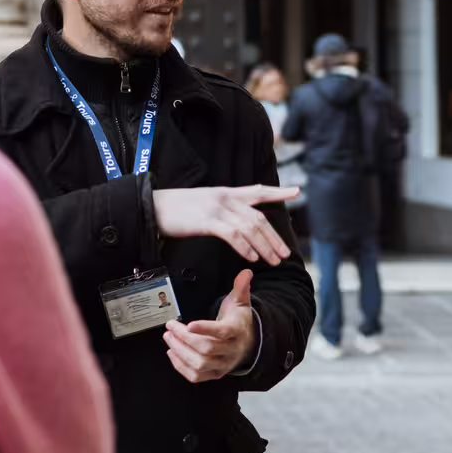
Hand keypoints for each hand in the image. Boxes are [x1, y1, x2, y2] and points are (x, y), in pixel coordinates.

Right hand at [153, 185, 298, 263]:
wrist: (154, 207)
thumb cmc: (177, 209)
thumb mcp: (204, 203)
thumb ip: (223, 209)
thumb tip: (237, 222)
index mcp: (226, 192)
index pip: (258, 191)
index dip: (278, 192)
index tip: (297, 192)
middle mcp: (225, 198)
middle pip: (258, 217)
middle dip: (274, 237)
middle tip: (285, 253)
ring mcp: (217, 208)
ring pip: (250, 227)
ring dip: (264, 246)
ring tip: (273, 261)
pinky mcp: (208, 220)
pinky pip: (233, 234)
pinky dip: (245, 247)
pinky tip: (252, 258)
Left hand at [165, 270, 256, 382]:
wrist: (247, 344)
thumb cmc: (238, 321)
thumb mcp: (240, 303)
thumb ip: (241, 287)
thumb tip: (246, 272)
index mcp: (236, 332)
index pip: (221, 332)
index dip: (205, 329)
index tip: (189, 324)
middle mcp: (230, 351)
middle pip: (206, 348)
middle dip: (185, 338)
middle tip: (170, 327)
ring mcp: (222, 365)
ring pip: (200, 364)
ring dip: (180, 351)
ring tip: (168, 337)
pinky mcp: (214, 374)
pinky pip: (196, 376)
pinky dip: (181, 366)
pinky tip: (172, 352)